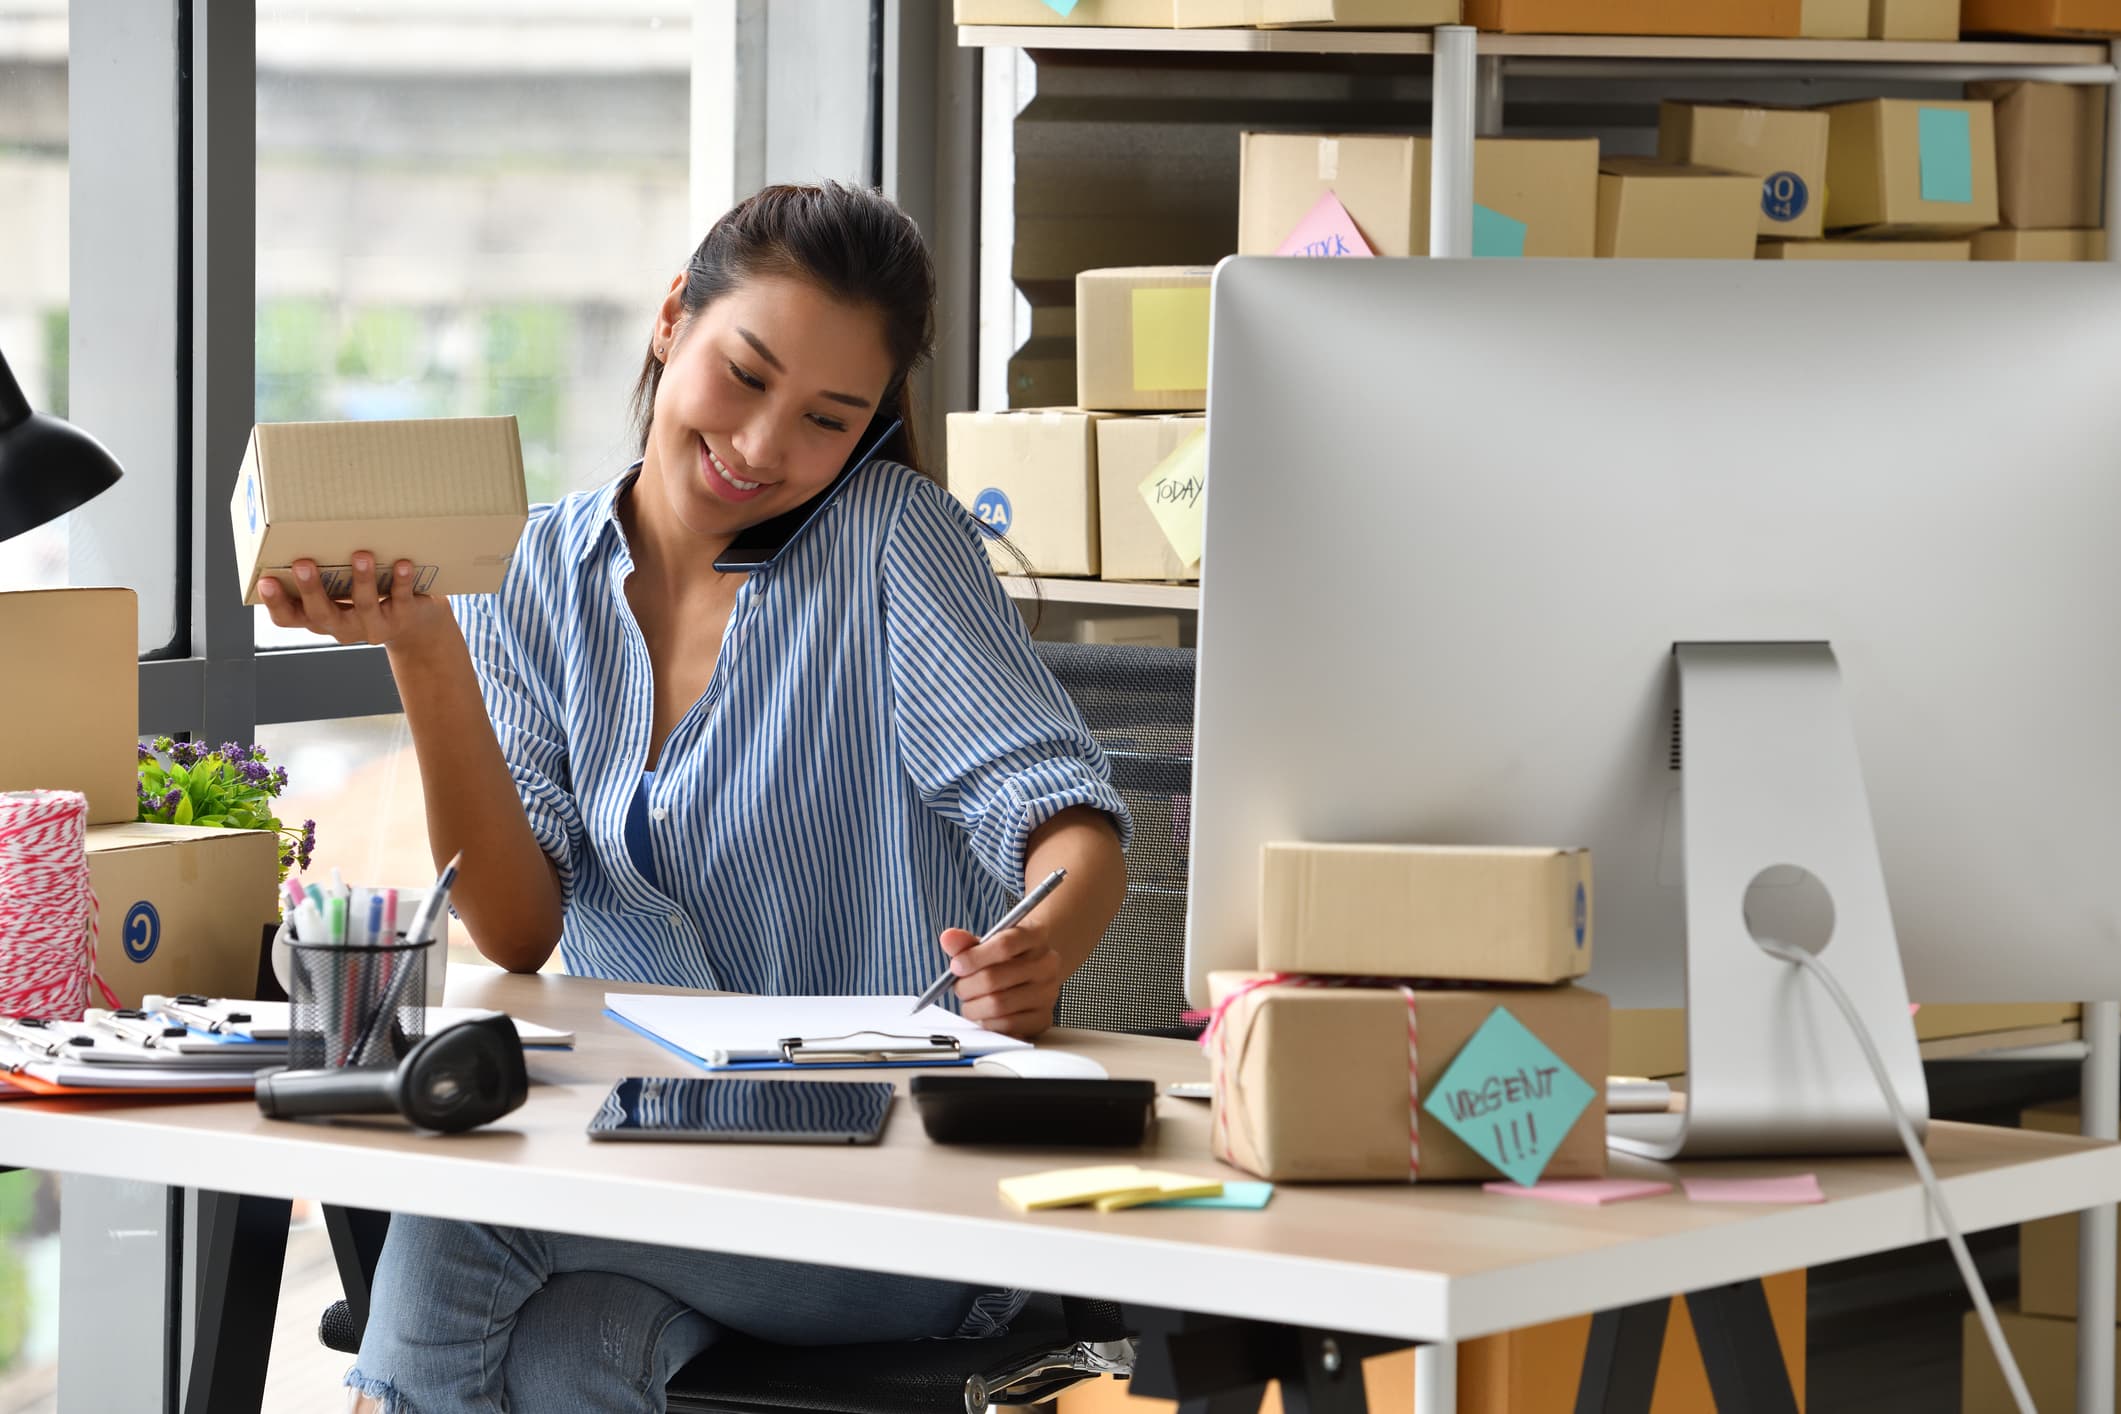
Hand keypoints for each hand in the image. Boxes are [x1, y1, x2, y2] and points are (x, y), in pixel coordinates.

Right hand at [258, 554, 453, 649]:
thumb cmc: (366, 597)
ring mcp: (374, 625)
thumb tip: (303, 526)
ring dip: (361, 580)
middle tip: (302, 563)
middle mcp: (342, 627)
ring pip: (364, 606)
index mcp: (319, 618)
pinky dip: (401, 581)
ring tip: (360, 555)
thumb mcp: (339, 589)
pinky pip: (401, 600)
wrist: (414, 625)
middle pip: (321, 614)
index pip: (288, 618)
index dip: (276, 603)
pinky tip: (402, 563)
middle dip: (311, 589)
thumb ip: (323, 571)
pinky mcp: (403, 618)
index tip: (266, 581)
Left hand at [939, 919, 1062, 1038]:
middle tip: (960, 988)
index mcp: (1034, 937)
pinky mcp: (1043, 1017)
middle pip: (995, 978)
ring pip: (998, 1004)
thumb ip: (966, 943)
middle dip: (967, 986)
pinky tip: (985, 1015)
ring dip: (974, 1007)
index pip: (1004, 945)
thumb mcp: (988, 943)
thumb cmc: (1007, 958)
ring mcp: (1048, 992)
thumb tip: (948, 938)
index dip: (974, 957)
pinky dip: (988, 1022)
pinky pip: (1007, 1025)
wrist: (1035, 973)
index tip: (956, 966)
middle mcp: (1046, 964)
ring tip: (971, 1002)